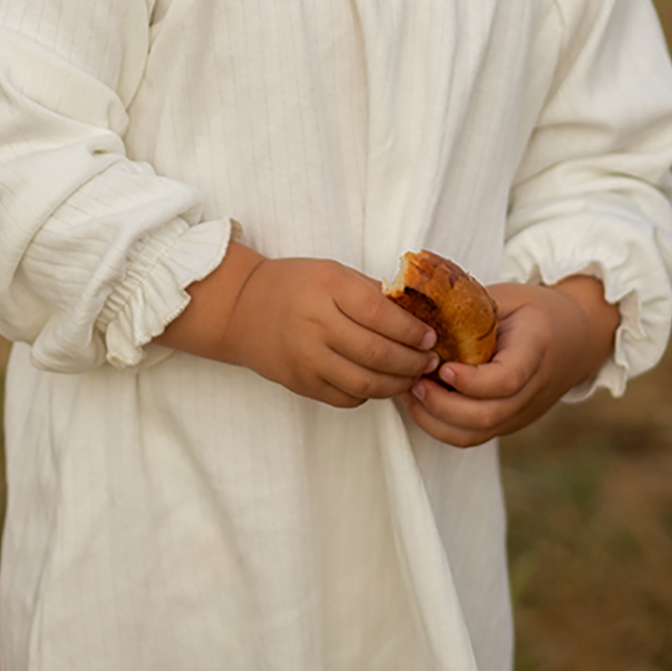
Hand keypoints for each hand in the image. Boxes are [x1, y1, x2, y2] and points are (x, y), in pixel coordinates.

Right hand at [222, 257, 441, 407]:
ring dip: (398, 384)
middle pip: (378, 353)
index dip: (412, 331)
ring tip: (412, 376)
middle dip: (413, 362)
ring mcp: (307, 358)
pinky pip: (347, 398)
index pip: (381, 315)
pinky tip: (380, 383)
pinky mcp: (301, 383)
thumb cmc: (293, 285)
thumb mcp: (333, 273)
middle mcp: (316, 323)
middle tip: (430, 361)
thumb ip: (370, 293)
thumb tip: (416, 316)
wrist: (241, 307)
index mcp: (328, 287)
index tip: (430, 336)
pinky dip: (371, 394)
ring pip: (366, 383)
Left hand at [403, 276, 618, 447]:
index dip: (472, 381)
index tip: (443, 367)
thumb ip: (474, 306)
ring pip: (477, 434)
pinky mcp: (510, 422)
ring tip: (411, 391)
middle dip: (442, 405)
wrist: (577, 338)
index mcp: (536, 349)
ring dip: (436, 420)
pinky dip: (442, 426)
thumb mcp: (509, 296)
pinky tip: (421, 402)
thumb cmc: (535, 311)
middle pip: (487, 416)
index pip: (507, 379)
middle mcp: (532, 389)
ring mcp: (522, 411)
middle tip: (414, 379)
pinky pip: (475, 436)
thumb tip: (423, 309)